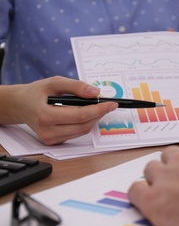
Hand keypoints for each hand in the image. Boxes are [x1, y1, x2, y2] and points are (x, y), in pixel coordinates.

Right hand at [0, 76, 117, 144]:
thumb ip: (76, 86)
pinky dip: (84, 124)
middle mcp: (47, 131)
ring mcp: (50, 139)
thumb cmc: (37, 93)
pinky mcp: (54, 142)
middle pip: (84, 125)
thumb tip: (96, 93)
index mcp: (45, 115)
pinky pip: (76, 134)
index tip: (112, 104)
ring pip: (82, 131)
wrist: (20, 105)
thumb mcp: (54, 82)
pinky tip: (84, 114)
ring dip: (93, 119)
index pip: (80, 115)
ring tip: (96, 107)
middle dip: (99, 114)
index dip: (99, 109)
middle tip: (107, 104)